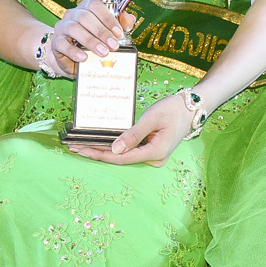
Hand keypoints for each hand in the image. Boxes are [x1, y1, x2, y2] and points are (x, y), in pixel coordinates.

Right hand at [46, 0, 131, 75]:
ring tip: (103, 52)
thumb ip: (120, 24)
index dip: (108, 18)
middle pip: (85, 17)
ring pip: (74, 28)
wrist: (72, 59)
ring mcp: (62, 27)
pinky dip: (73, 51)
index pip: (95, 5)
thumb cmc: (92, 42)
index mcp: (85, 8)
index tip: (119, 33)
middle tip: (114, 46)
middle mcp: (72, 14)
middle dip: (102, 32)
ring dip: (91, 41)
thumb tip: (130, 19)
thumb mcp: (108, 34)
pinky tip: (84, 57)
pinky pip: (61, 44)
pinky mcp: (55, 42)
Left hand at [69, 92, 198, 166]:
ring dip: (103, 150)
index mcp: (155, 153)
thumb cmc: (173, 109)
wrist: (192, 107)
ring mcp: (153, 156)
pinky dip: (114, 146)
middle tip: (73, 147)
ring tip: (81, 145)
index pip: (120, 158)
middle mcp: (153, 159)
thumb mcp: (152, 119)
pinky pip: (129, 150)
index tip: (81, 149)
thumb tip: (114, 150)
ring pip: (123, 156)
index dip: (99, 155)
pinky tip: (98, 142)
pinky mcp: (151, 150)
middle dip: (97, 153)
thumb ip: (133, 135)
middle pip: (120, 159)